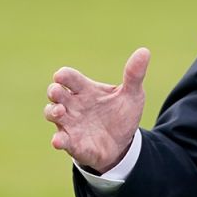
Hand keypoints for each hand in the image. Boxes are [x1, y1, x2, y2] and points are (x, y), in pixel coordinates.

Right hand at [45, 48, 150, 173]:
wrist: (123, 145)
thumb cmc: (122, 116)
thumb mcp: (132, 95)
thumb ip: (134, 75)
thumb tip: (144, 51)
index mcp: (85, 89)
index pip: (69, 77)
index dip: (63, 75)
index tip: (61, 76)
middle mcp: (73, 105)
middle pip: (55, 93)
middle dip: (54, 91)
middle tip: (57, 92)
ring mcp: (70, 123)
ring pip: (51, 114)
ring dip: (52, 112)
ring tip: (60, 112)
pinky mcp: (72, 143)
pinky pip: (60, 140)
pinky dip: (58, 140)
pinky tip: (58, 141)